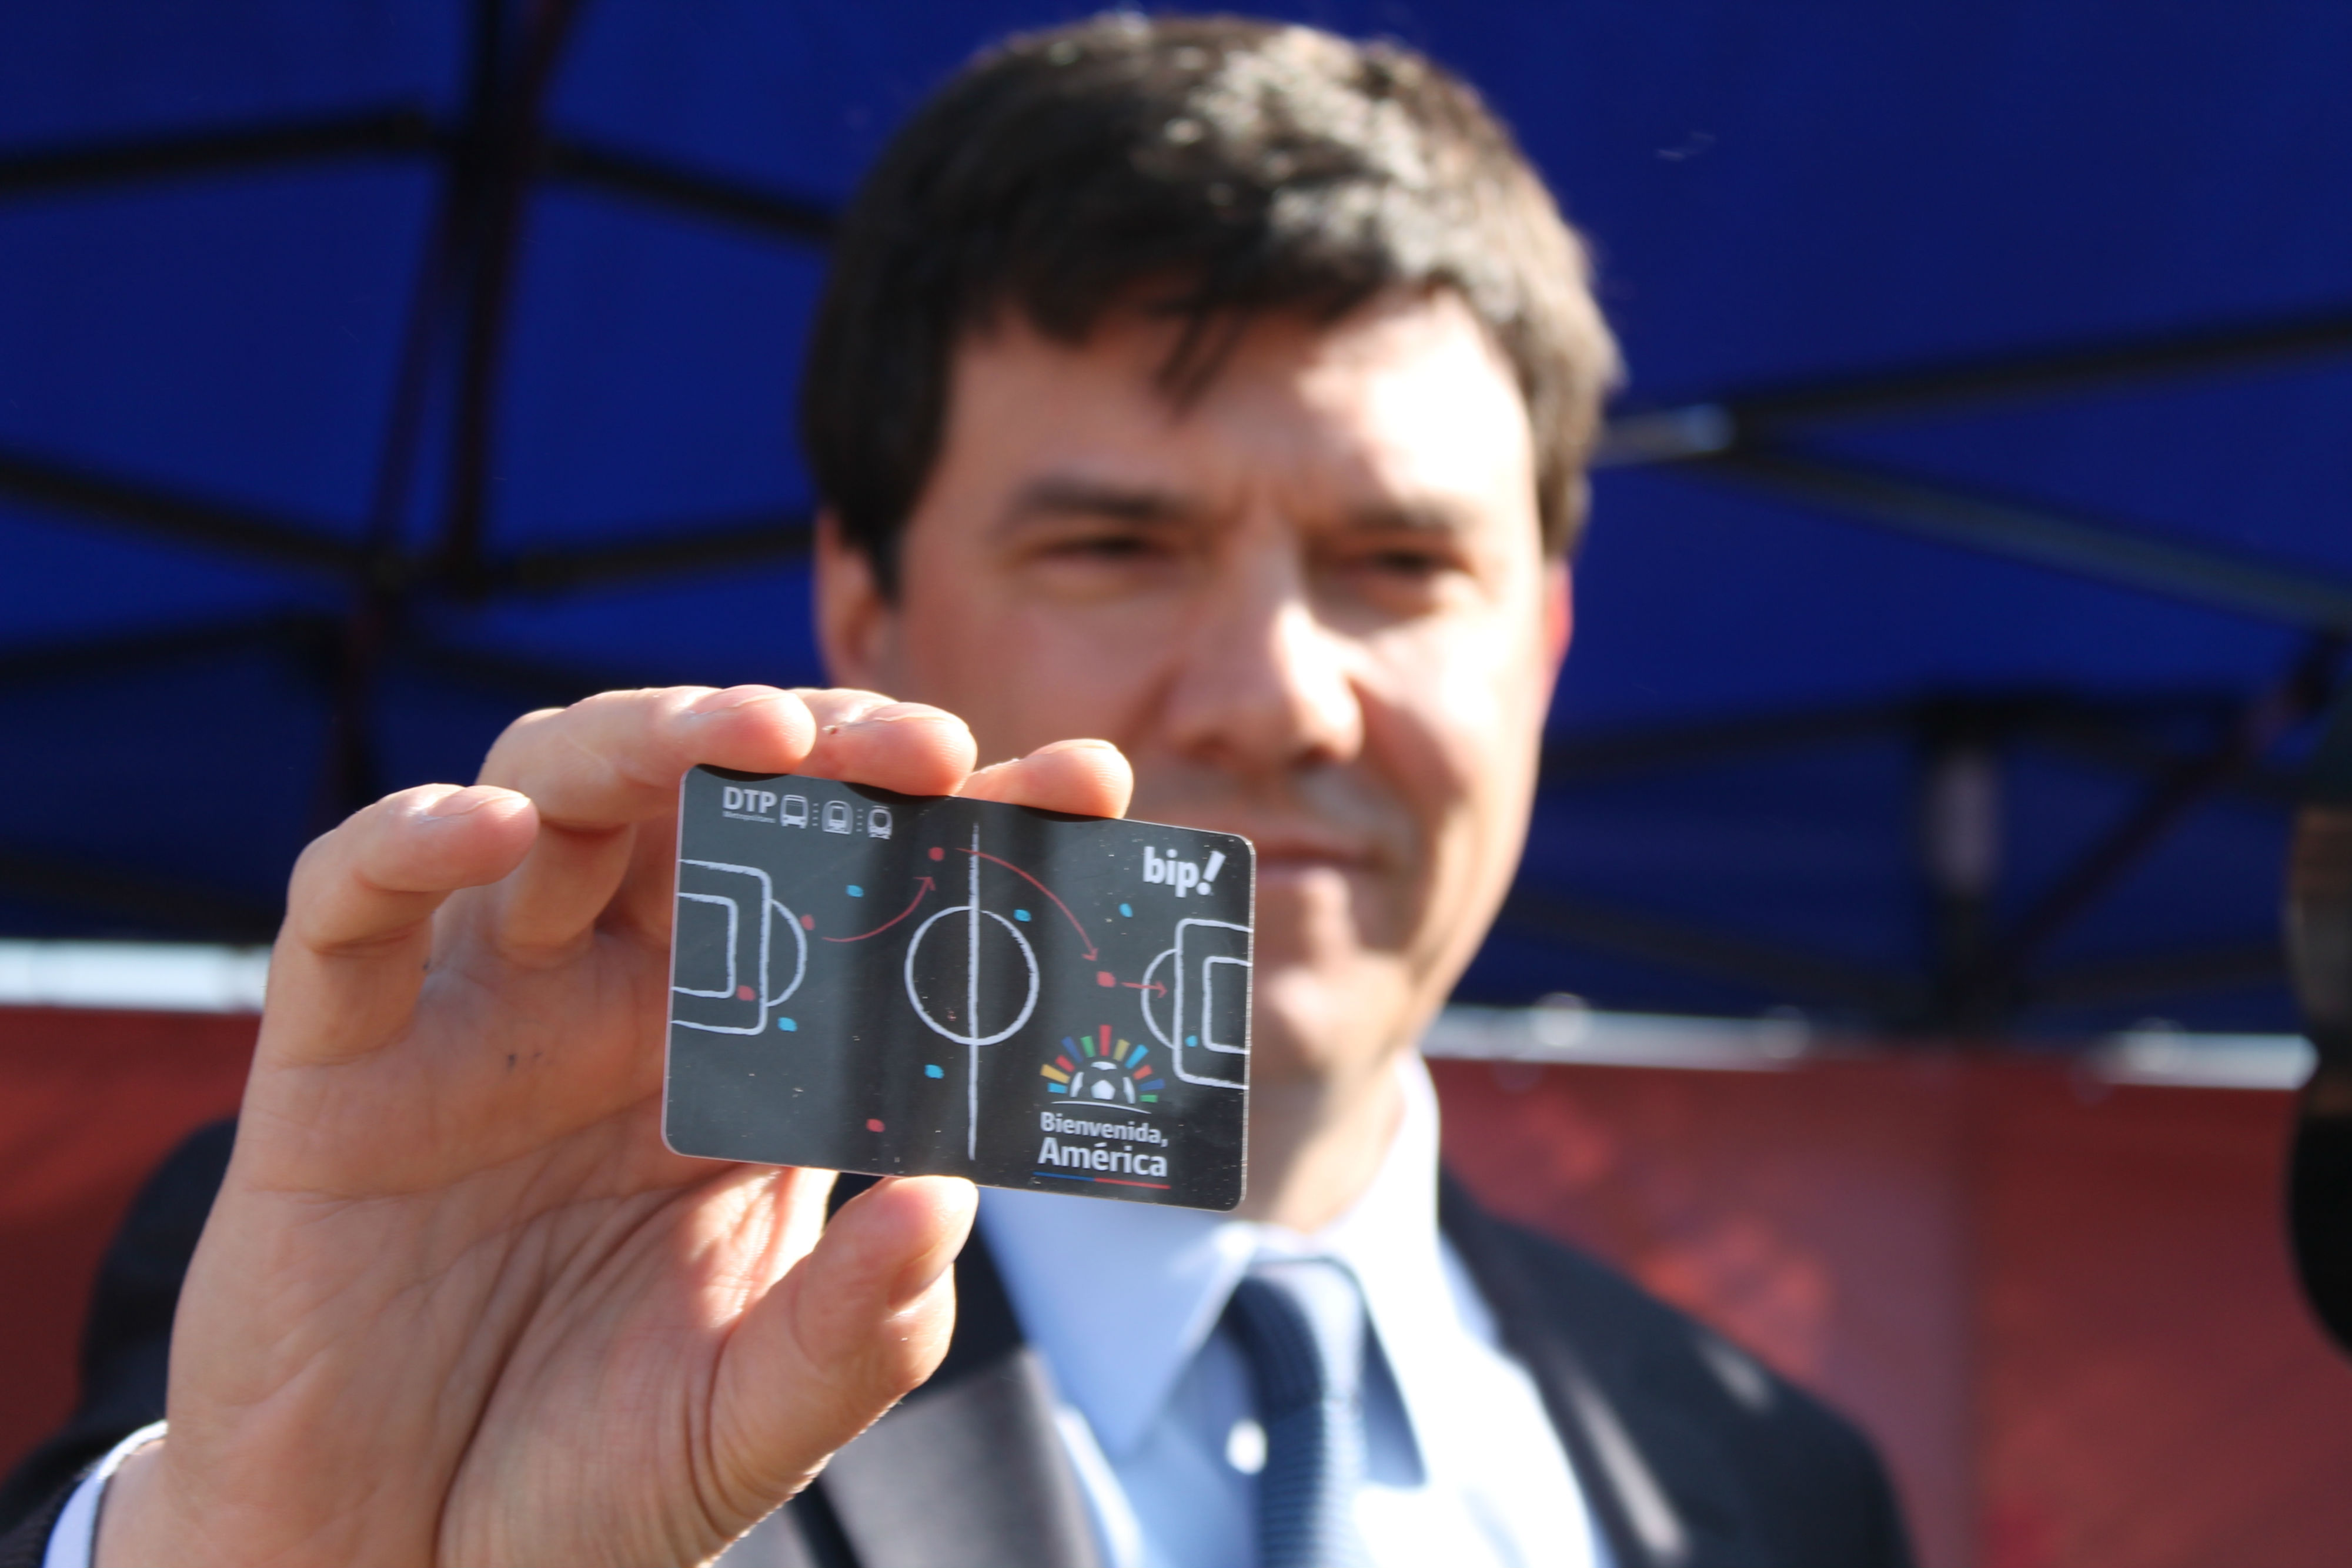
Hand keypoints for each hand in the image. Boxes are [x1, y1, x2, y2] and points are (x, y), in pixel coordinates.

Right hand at [94, 687, 1131, 1567]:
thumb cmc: (583, 1483)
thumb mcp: (744, 1425)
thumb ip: (851, 1332)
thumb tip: (945, 1207)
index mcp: (744, 1064)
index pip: (862, 899)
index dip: (966, 829)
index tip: (1087, 784)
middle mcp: (622, 1005)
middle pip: (715, 801)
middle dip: (822, 749)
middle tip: (928, 748)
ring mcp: (481, 1016)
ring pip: (550, 793)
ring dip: (647, 739)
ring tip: (749, 739)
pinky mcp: (333, 1062)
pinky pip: (349, 905)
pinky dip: (405, 841)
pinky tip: (488, 829)